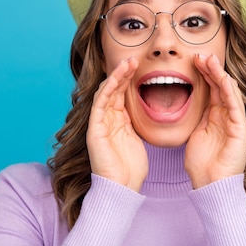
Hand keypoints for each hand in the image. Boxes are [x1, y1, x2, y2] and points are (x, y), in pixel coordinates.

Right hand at [86, 56, 147, 191]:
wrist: (122, 188)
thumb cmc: (132, 168)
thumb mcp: (138, 139)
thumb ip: (138, 123)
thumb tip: (150, 111)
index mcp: (118, 121)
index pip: (121, 94)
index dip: (129, 78)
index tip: (140, 65)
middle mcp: (107, 119)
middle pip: (113, 89)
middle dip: (123, 73)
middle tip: (134, 58)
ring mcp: (99, 124)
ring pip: (106, 93)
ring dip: (116, 77)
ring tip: (128, 63)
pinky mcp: (95, 130)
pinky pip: (100, 104)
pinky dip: (107, 90)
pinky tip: (116, 78)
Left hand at [185, 54, 245, 188]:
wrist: (210, 185)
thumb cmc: (201, 164)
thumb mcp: (194, 133)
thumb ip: (195, 117)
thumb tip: (183, 102)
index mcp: (215, 116)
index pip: (212, 88)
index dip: (204, 73)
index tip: (193, 60)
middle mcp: (227, 116)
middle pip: (220, 86)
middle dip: (211, 69)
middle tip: (200, 54)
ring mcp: (235, 122)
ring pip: (229, 91)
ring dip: (220, 75)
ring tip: (210, 60)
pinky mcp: (240, 130)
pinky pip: (235, 106)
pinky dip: (230, 91)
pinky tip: (223, 79)